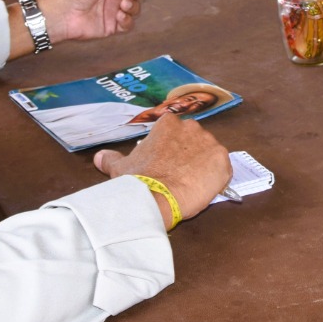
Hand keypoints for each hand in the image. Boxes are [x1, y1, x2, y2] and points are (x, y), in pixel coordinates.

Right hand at [94, 113, 230, 221]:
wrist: (157, 197)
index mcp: (168, 124)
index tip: (166, 162)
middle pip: (194, 140)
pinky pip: (223, 169)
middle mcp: (191, 128)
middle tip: (178, 174)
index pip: (174, 132)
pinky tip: (204, 189)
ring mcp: (210, 143)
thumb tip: (100, 157)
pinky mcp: (223, 161)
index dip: (171, 148)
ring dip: (203, 166)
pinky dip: (217, 179)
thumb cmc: (138, 180)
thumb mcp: (120, 167)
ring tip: (191, 184)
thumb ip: (111, 159)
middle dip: (189, 155)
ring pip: (209, 154)